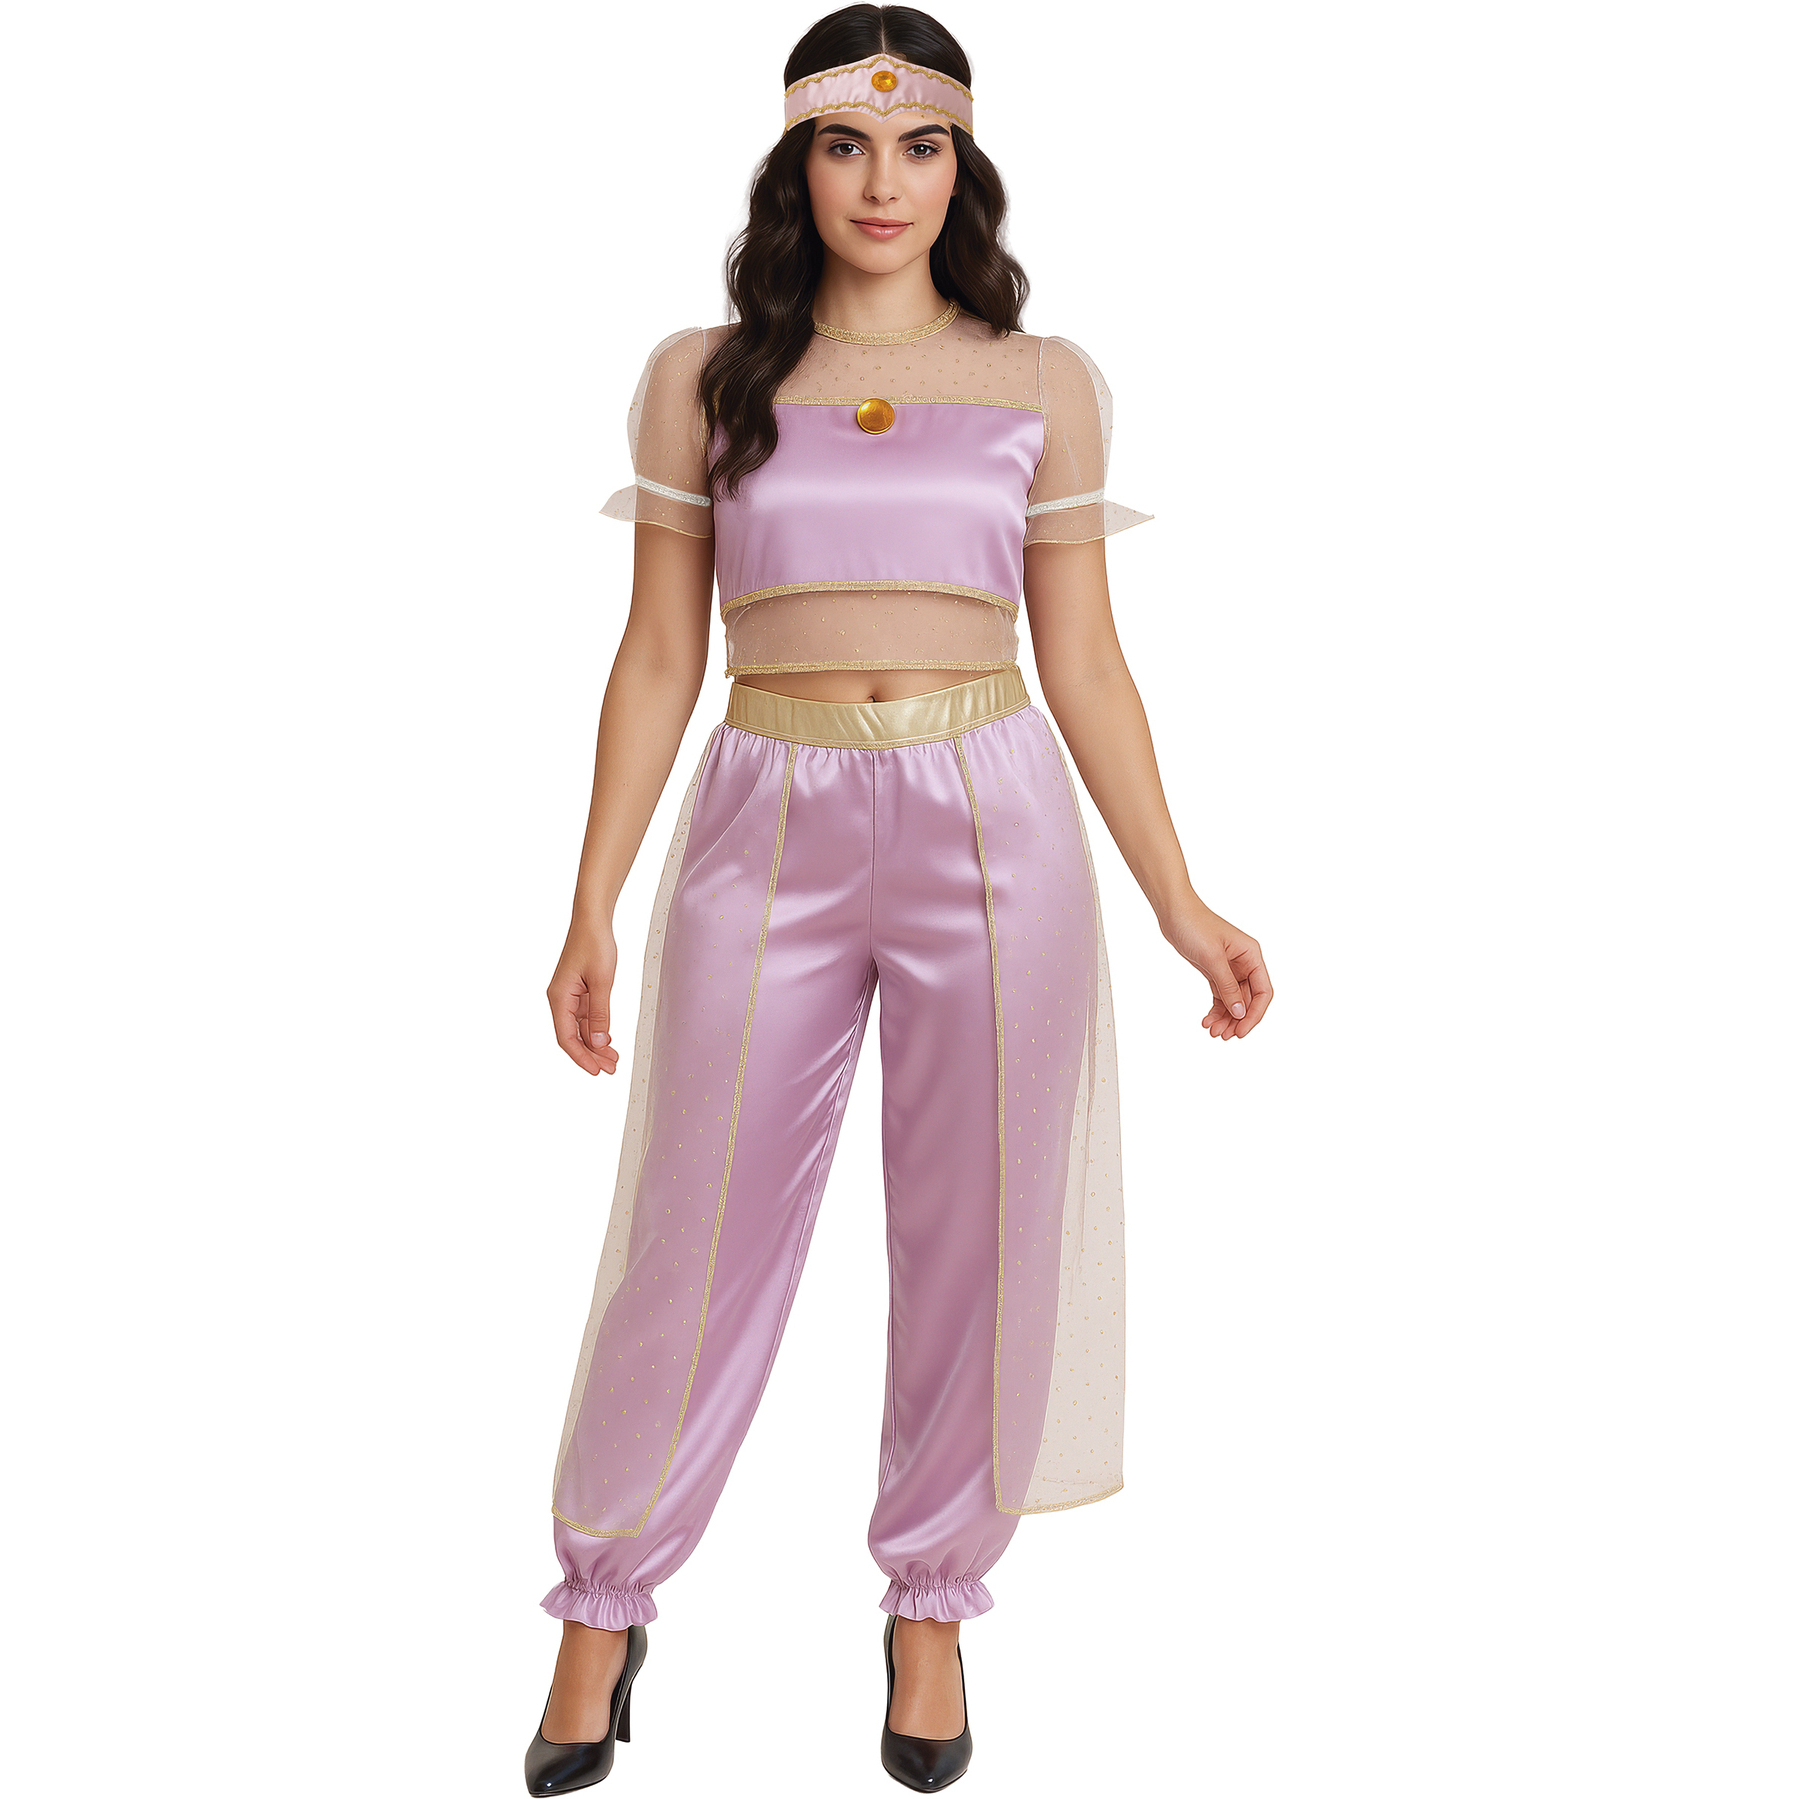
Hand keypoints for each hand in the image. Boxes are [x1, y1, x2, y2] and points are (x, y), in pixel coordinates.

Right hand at [547, 917, 620, 1074]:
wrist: (592, 920)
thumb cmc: (594, 944)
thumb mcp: (602, 981)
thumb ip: (600, 1013)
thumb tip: (598, 1041)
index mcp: (559, 998)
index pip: (566, 1038)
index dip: (581, 1057)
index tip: (596, 1072)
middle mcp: (560, 999)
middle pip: (572, 1037)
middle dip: (591, 1055)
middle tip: (611, 1069)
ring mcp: (568, 996)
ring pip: (579, 1029)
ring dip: (595, 1044)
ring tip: (613, 1059)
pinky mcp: (578, 992)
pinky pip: (584, 1018)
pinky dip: (596, 1030)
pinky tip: (608, 1040)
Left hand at [1159, 893, 1272, 1039]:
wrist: (1173, 913)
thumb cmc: (1195, 926)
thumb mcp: (1212, 958)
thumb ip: (1227, 986)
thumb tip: (1240, 1011)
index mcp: (1252, 955)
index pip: (1263, 992)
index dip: (1255, 1014)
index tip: (1241, 1031)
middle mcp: (1245, 963)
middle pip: (1249, 1000)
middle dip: (1237, 1020)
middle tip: (1223, 1036)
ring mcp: (1230, 968)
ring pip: (1235, 1001)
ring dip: (1226, 1018)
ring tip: (1212, 1031)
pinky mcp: (1215, 971)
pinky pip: (1221, 996)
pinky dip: (1216, 1010)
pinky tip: (1207, 1020)